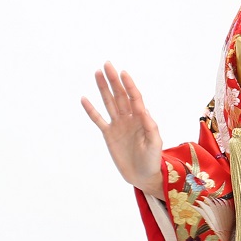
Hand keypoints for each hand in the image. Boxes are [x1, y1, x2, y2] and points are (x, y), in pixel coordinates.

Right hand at [80, 61, 163, 194]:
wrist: (143, 175)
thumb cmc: (152, 159)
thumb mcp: (155, 143)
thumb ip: (150, 127)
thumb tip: (143, 110)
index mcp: (141, 118)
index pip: (134, 97)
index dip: (129, 85)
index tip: (123, 73)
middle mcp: (129, 118)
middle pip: (120, 95)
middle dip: (114, 80)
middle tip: (107, 65)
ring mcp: (118, 125)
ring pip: (109, 103)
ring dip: (103, 89)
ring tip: (97, 73)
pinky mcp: (109, 134)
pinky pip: (98, 119)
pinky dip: (91, 110)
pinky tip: (85, 98)